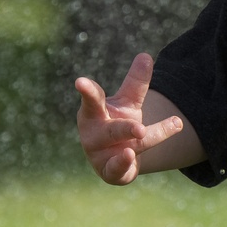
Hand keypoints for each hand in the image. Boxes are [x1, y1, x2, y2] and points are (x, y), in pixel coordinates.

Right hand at [75, 53, 182, 184]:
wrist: (118, 157)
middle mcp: (94, 133)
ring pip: (126, 147)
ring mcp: (99, 154)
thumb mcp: (128, 102)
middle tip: (140, 128)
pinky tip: (130, 156)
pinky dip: (123, 163)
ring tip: (144, 137)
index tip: (80, 82)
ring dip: (138, 144)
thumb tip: (146, 55)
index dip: (87, 90)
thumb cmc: (117, 122)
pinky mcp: (108, 171)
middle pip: (112, 129)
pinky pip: (116, 169)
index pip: (93, 99)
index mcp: (95, 112)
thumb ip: (136, 82)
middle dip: (126, 128)